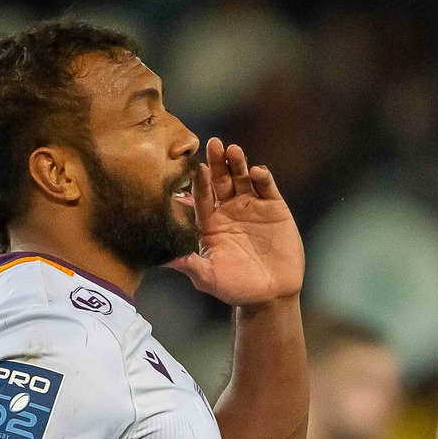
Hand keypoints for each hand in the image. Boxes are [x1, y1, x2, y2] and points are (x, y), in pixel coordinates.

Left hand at [168, 137, 303, 308]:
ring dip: (238, 163)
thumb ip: (190, 265)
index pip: (201, 196)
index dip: (199, 181)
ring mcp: (252, 206)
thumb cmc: (236, 288)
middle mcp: (229, 210)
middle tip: (213, 144)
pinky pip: (266, 187)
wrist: (271, 294)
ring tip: (233, 150)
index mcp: (210, 222)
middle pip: (221, 180)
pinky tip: (257, 172)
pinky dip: (262, 177)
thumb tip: (163, 258)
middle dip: (217, 163)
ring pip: (242, 178)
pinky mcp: (274, 208)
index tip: (195, 167)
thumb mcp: (209, 278)